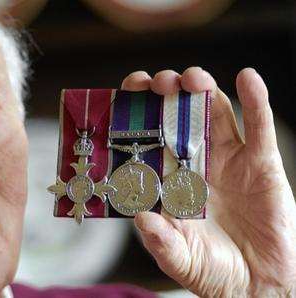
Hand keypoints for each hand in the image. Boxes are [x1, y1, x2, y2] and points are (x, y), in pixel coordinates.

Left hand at [122, 67, 295, 296]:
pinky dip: (256, 101)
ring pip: (214, 113)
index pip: (149, 137)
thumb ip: (160, 240)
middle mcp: (195, 163)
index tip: (128, 93)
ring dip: (202, 89)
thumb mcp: (180, 258)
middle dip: (166, 93)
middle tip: (155, 83)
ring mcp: (228, 160)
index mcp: (169, 179)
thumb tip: (140, 216)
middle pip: (178, 116)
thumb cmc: (213, 271)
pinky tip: (246, 79)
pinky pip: (259, 128)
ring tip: (191, 78)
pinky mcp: (261, 164)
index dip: (138, 113)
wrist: (257, 284)